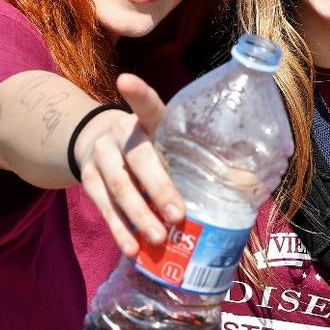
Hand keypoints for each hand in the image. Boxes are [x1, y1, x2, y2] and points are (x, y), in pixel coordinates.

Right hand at [74, 74, 184, 256]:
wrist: (93, 139)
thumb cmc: (148, 144)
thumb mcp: (164, 137)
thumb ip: (191, 153)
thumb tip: (242, 184)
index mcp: (146, 119)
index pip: (145, 104)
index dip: (137, 93)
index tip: (125, 81)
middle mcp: (119, 132)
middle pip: (138, 158)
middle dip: (158, 188)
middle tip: (178, 215)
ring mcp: (100, 155)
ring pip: (118, 187)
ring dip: (138, 216)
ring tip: (157, 239)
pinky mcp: (88, 179)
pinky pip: (104, 208)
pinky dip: (119, 230)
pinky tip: (132, 248)